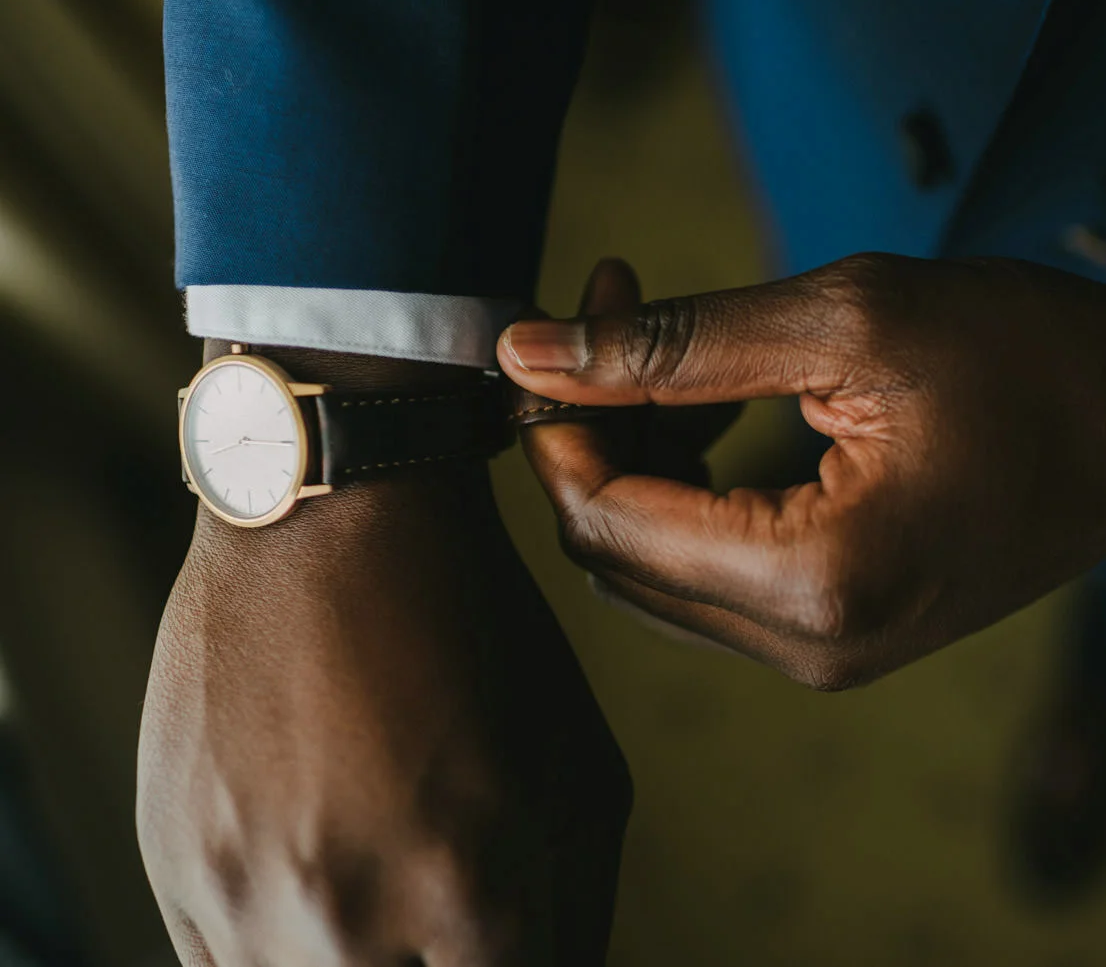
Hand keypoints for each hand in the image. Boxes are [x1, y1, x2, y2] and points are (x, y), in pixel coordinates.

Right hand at [138, 348, 629, 966]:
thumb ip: (577, 913)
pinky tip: (317, 892)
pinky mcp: (176, 870)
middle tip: (445, 919)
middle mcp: (350, 922)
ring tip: (384, 894)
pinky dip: (280, 952)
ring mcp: (246, 901)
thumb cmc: (476, 637)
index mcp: (473, 897)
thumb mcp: (583, 767)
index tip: (502, 944)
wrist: (331, 526)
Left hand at [498, 254, 1105, 689]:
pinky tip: (711, 408)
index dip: (560, 420)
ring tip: (661, 344)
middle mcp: (811, 648)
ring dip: (637, 457)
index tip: (568, 317)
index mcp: (817, 581)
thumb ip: (678, 344)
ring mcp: (828, 654)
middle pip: (617, 554)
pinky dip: (688, 492)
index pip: (605, 519)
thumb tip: (530, 349)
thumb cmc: (1032, 360)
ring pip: (657, 569)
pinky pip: (716, 574)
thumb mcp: (852, 321)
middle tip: (614, 307)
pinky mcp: (841, 634)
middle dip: (593, 431)